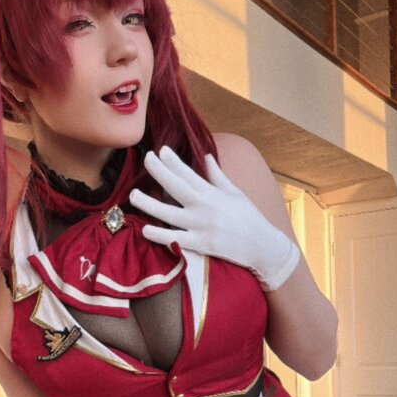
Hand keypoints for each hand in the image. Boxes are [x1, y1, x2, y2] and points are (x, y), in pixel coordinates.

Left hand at [130, 146, 299, 291]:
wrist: (263, 246)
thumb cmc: (250, 218)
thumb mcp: (235, 192)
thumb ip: (218, 175)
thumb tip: (206, 156)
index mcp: (213, 193)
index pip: (189, 173)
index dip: (173, 161)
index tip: (161, 150)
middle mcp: (204, 207)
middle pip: (176, 187)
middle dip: (159, 171)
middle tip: (146, 159)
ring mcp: (201, 227)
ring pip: (169, 213)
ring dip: (149, 203)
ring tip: (133, 195)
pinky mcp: (200, 245)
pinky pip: (176, 239)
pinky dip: (160, 235)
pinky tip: (145, 229)